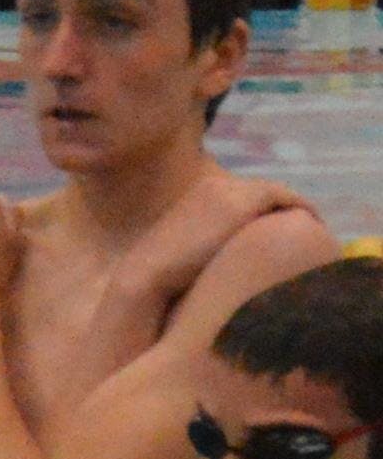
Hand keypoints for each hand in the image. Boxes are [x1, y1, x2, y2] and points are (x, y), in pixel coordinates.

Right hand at [104, 173, 312, 322]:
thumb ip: (209, 240)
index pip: (245, 197)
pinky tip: (312, 226)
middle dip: (283, 210)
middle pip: (264, 193)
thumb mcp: (188, 249)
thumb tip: (228, 253)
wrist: (147, 274)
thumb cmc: (162, 273)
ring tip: (311, 231)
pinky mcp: (245, 199)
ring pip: (277, 194)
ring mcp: (231, 189)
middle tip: (301, 232)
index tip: (279, 233)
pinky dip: (301, 208)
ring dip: (294, 210)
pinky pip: (286, 199)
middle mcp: (217, 184)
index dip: (265, 214)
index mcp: (200, 193)